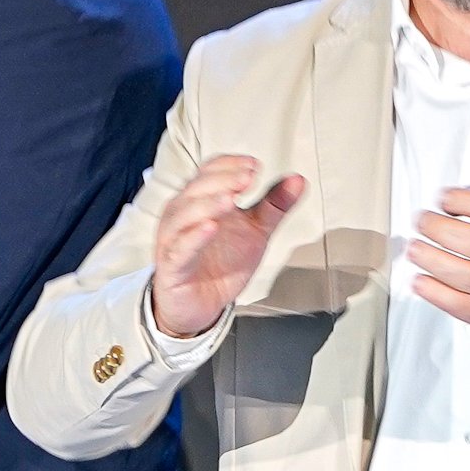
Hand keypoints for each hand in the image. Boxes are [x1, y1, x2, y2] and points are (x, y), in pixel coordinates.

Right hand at [149, 155, 305, 339]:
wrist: (199, 304)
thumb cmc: (220, 264)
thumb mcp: (255, 231)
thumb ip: (274, 206)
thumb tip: (297, 180)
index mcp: (199, 201)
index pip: (209, 172)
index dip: (230, 166)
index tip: (255, 166)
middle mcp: (181, 215)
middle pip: (196, 189)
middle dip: (223, 180)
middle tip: (248, 178)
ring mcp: (173, 240)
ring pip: (184, 215)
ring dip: (208, 204)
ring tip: (231, 199)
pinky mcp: (172, 266)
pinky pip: (180, 249)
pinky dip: (194, 237)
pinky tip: (210, 228)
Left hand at [408, 186, 469, 340]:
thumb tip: (448, 199)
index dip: (465, 200)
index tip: (443, 198)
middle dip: (439, 229)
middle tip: (421, 222)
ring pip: (466, 276)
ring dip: (431, 260)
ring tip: (415, 249)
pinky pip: (460, 305)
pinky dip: (434, 292)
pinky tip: (419, 280)